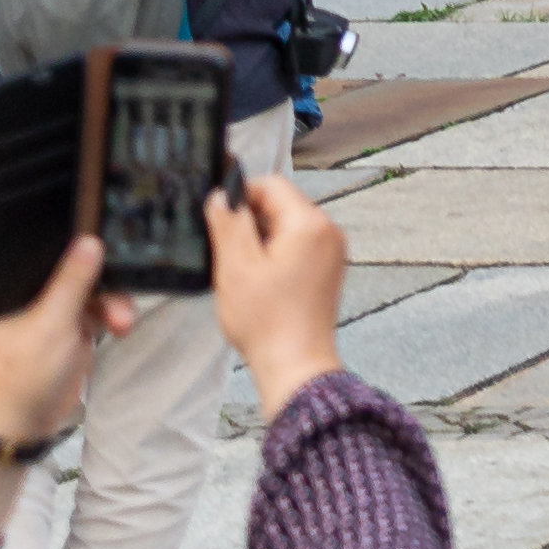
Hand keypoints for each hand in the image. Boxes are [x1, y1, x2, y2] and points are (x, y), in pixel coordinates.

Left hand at [0, 232, 117, 445]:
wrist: (24, 425)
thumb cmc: (26, 373)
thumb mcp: (51, 325)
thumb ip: (72, 283)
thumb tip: (90, 240)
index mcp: (17, 289)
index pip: (50, 254)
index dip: (80, 244)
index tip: (112, 235)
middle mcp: (36, 297)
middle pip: (79, 272)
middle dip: (106, 283)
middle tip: (123, 295)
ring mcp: (56, 314)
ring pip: (95, 293)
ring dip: (114, 305)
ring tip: (124, 324)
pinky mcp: (73, 332)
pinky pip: (100, 312)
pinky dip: (113, 317)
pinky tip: (122, 328)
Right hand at [204, 174, 349, 404]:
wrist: (295, 364)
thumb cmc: (266, 320)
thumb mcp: (236, 267)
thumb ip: (230, 224)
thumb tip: (222, 195)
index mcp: (310, 223)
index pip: (272, 185)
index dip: (240, 194)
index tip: (217, 216)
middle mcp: (328, 231)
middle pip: (282, 205)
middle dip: (250, 221)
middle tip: (225, 250)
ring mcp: (331, 252)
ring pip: (287, 228)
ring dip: (260, 241)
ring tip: (240, 272)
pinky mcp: (327, 271)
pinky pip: (297, 248)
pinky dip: (274, 257)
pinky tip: (257, 283)